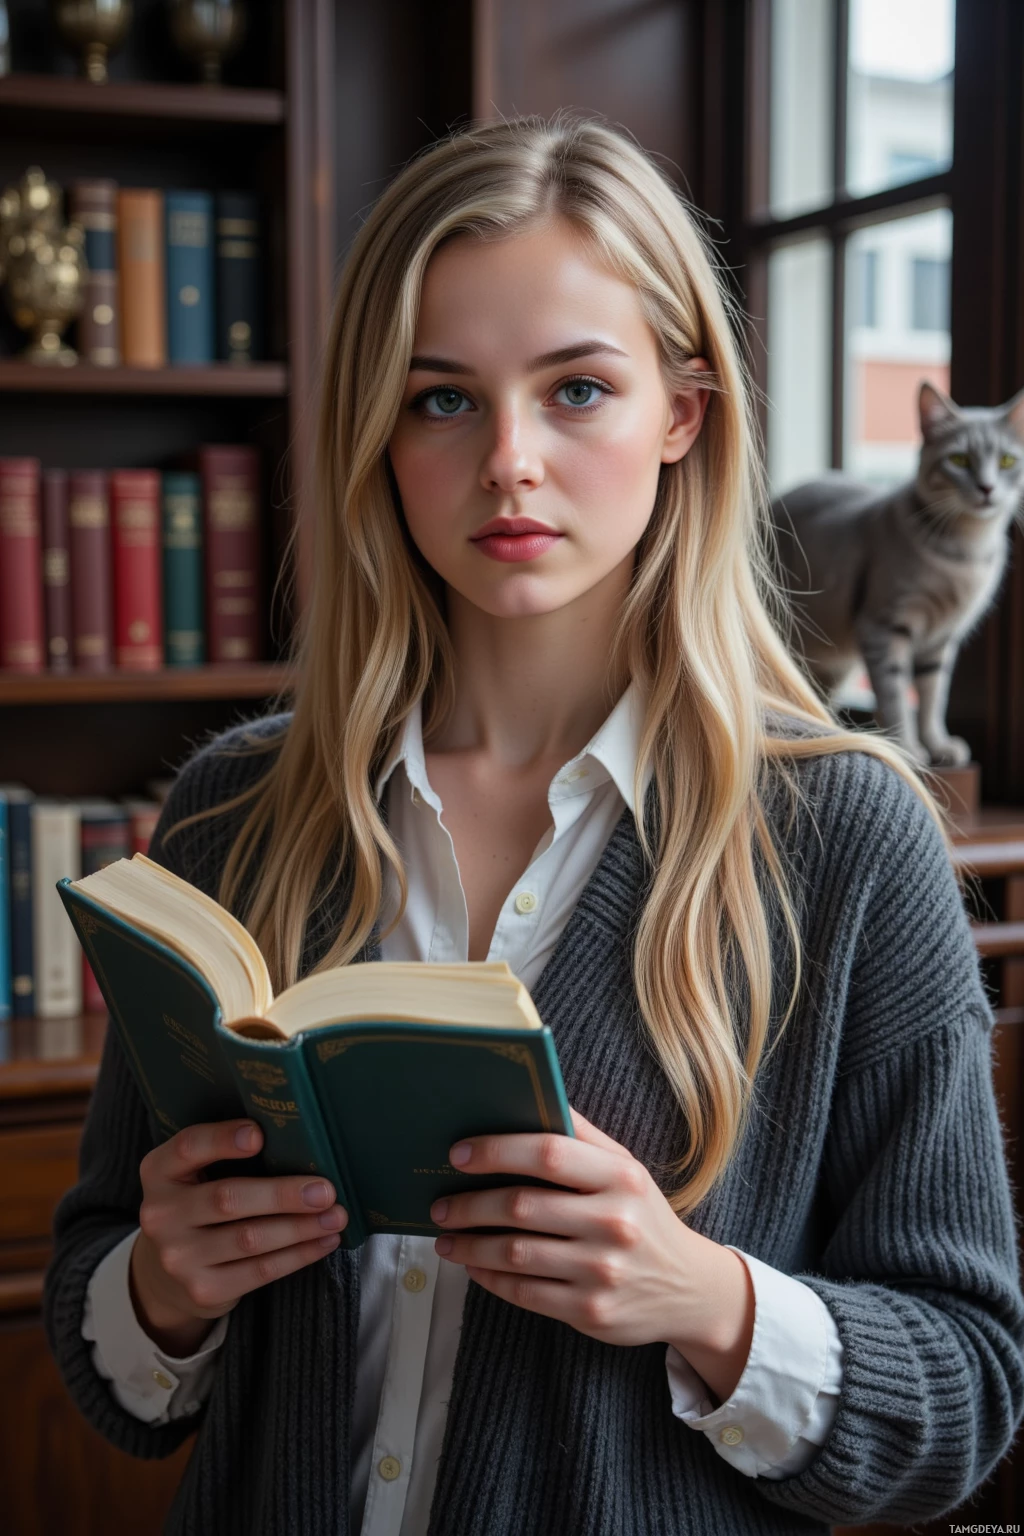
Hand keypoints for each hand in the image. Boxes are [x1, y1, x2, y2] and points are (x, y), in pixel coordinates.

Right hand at [130, 1119, 347, 1355]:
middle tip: (326, 1190)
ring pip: (250, 1239)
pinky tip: (323, 1241)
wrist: (168, 1272)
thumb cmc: (200, 1202)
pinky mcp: (202, 1290)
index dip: (222, 1139)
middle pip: (227, 1199)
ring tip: (336, 1216)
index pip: (188, 1147)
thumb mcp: (196, 1173)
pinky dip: (298, 1255)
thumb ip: (227, 1154)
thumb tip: (302, 1140)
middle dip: (282, 1194)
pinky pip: (259, 1271)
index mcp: (159, 1171)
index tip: (260, 1134)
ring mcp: (178, 1257)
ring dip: (300, 1227)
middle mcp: (160, 1215)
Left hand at [429, 1105, 717, 1350]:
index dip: (498, 1150)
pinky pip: (524, 1292)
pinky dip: (489, 1278)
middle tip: (439, 1203)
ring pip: (515, 1253)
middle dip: (469, 1204)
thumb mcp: (625, 1168)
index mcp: (621, 1176)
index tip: (458, 1154)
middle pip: (522, 1206)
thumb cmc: (643, 1216)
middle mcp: (614, 1222)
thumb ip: (581, 1135)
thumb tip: (527, 1097)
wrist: (689, 1287)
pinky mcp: (590, 1311)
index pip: (548, 1153)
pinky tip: (473, 1266)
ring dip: (469, 1245)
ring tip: (445, 1237)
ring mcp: (602, 1271)